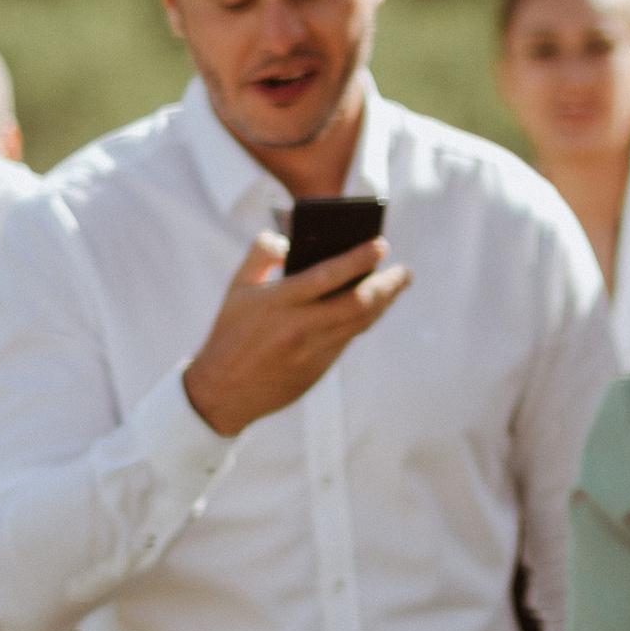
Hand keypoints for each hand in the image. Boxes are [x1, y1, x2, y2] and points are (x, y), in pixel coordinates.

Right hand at [182, 233, 411, 437]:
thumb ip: (260, 254)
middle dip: (388, 285)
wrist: (224, 391)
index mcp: (278, 302)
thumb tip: (288, 238)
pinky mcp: (320, 368)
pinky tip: (373, 306)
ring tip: (396, 285)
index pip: (327, 275)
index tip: (381, 245)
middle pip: (357, 303)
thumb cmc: (230, 332)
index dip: (359, 259)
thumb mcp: (236, 288)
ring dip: (384, 303)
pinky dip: (364, 319)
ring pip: (360, 323)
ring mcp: (313, 350)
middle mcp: (299, 327)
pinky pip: (349, 338)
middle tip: (405, 272)